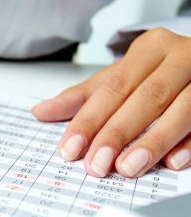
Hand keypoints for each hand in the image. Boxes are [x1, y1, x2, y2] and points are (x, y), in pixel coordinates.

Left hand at [32, 28, 190, 176]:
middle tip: (96, 165)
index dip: (89, 120)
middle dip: (117, 134)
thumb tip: (40, 111)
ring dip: (153, 141)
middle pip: (144, 97)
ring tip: (127, 168)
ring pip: (182, 108)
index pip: (112, 88)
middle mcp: (181, 57)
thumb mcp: (121, 78)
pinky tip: (172, 163)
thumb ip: (84, 96)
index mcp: (150, 49)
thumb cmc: (159, 72)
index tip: (69, 149)